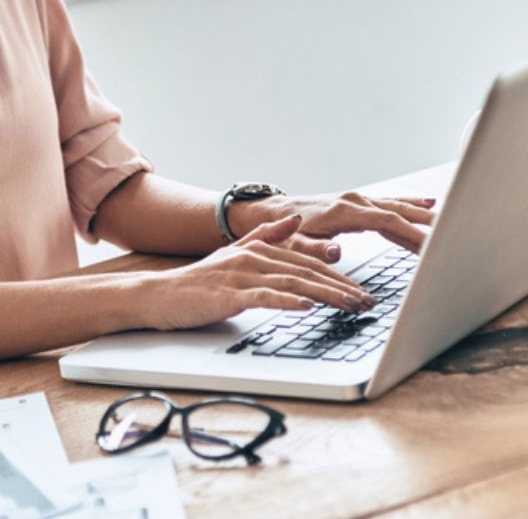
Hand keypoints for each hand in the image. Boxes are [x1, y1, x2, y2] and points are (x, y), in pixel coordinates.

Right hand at [142, 214, 375, 330]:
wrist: (159, 295)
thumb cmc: (199, 282)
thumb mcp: (235, 253)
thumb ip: (266, 235)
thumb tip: (294, 220)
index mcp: (259, 248)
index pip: (308, 263)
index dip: (339, 277)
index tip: (362, 292)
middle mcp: (254, 257)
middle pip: (307, 272)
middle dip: (342, 288)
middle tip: (368, 302)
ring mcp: (241, 275)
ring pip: (293, 282)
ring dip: (326, 295)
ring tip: (351, 306)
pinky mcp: (229, 294)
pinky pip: (263, 296)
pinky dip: (287, 300)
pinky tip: (306, 306)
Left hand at [229, 190, 436, 255]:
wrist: (272, 214)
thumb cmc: (285, 233)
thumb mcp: (295, 244)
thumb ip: (314, 249)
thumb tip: (336, 253)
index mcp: (346, 212)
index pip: (389, 221)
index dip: (413, 234)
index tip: (433, 247)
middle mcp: (356, 202)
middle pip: (401, 211)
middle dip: (429, 224)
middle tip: (455, 236)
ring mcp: (359, 201)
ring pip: (399, 207)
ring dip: (424, 216)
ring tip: (451, 225)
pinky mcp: (359, 205)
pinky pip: (391, 206)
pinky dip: (411, 207)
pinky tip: (428, 209)